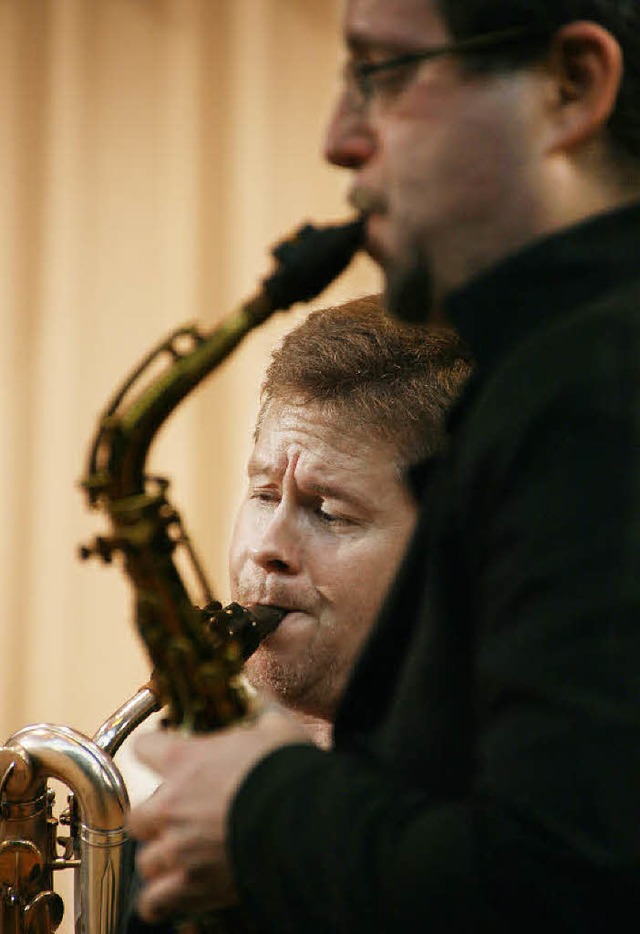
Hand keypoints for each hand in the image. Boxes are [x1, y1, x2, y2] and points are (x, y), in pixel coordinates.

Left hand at [127, 704, 310, 923]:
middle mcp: (172, 806)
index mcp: (185, 761)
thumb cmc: (288, 771)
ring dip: (162, 858)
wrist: (306, 822)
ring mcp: (180, 849)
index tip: (160, 753)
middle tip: (179, 815)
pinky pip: (156, 902)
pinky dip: (162, 899)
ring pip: (147, 861)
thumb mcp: (276, 729)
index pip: (142, 748)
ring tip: (183, 856)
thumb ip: (260, 715)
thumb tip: (264, 703)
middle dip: (155, 817)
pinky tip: (175, 891)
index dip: (152, 749)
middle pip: (137, 816)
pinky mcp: (193, 887)